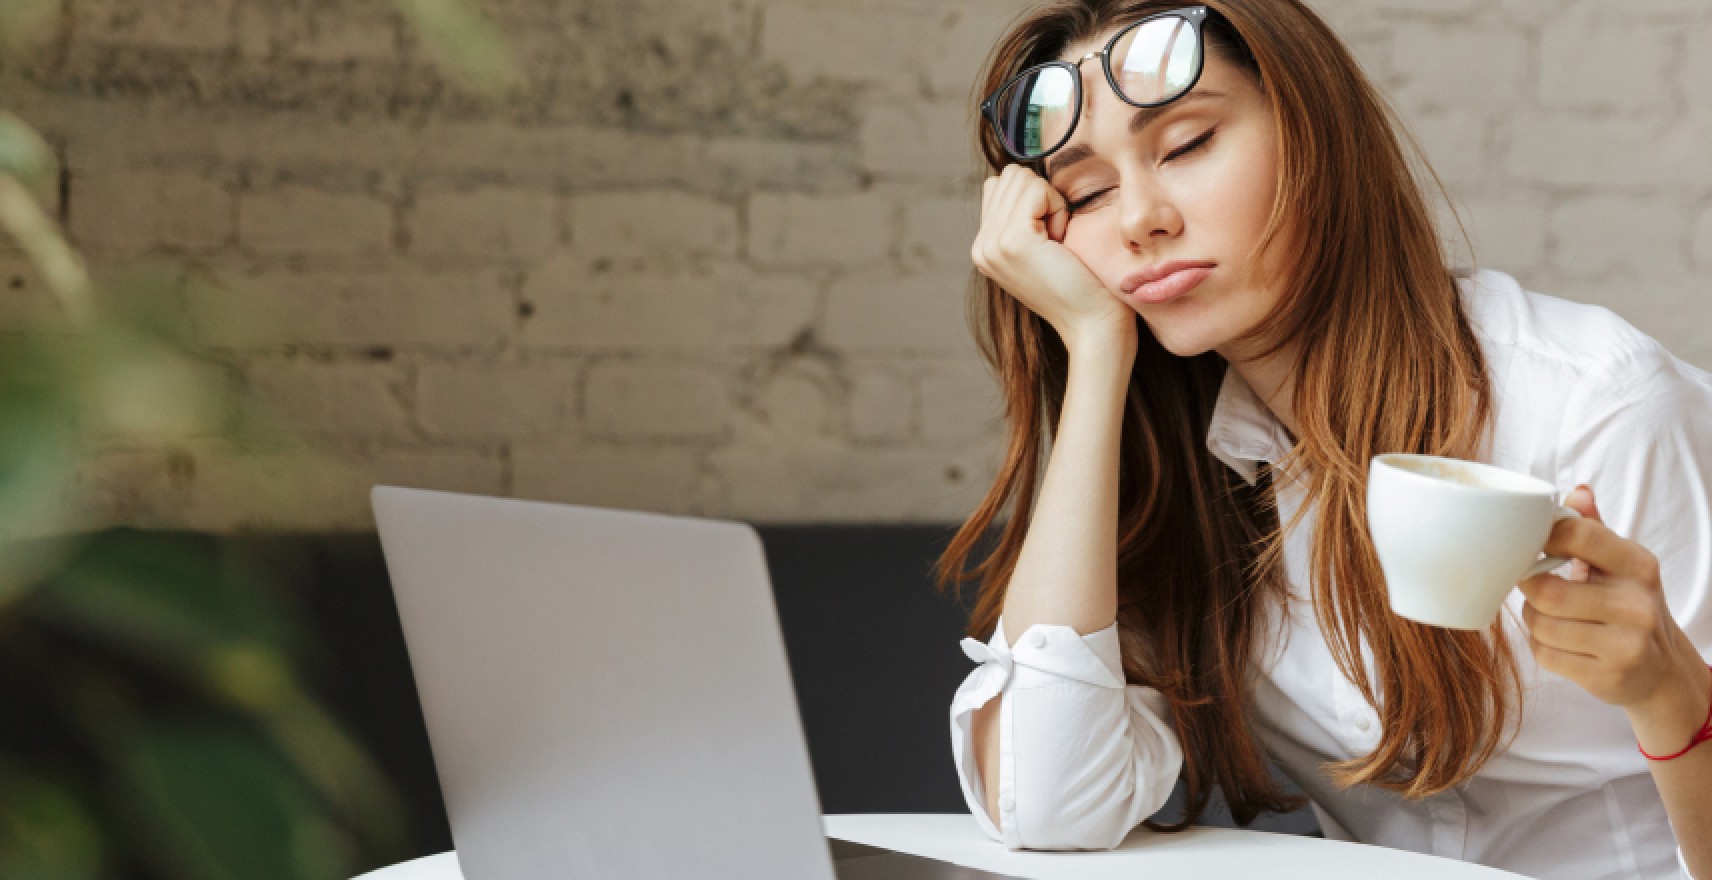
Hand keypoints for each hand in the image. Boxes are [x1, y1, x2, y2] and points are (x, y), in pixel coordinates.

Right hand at [970, 163, 1135, 352]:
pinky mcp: (1012, 240)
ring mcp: (992, 244)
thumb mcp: (1041, 248)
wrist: (1092, 325)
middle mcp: (981, 246)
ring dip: (1050, 202)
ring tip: (1058, 242)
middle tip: (1056, 240)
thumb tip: (1021, 176)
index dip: (1034, 199)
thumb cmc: (1080, 285)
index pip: (998, 185)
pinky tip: (1061, 242)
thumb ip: (1022, 217)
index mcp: (984, 248)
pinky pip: (1037, 190)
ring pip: (1021, 178)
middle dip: (1042, 197)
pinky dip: (1057, 208)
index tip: (1049, 238)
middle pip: (1008, 176)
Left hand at [1518, 486, 1707, 717]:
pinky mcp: (1606, 676)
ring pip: (1541, 624)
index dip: (1543, 538)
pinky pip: (1544, 654)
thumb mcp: (1621, 565)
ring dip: (1533, 619)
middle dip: (1530, 589)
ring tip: (1549, 616)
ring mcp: (1625, 645)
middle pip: (1547, 591)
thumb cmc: (1629, 606)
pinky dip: (1541, 647)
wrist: (1662, 670)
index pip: (1579, 535)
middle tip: (1534, 587)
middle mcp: (1636, 605)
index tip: (1534, 545)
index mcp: (1638, 566)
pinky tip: (1560, 642)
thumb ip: (1594, 529)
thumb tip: (1576, 491)